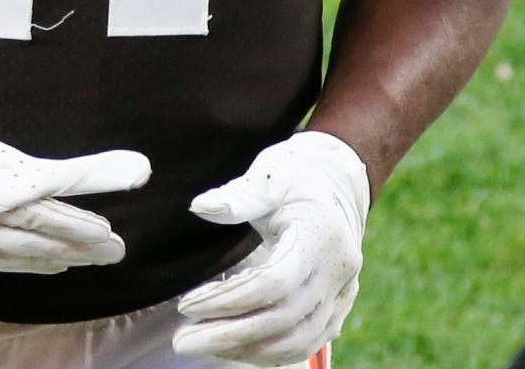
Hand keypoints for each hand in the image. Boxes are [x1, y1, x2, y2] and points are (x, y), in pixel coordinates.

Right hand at [0, 101, 150, 273]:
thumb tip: (7, 163)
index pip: (39, 182)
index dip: (88, 181)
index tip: (131, 175)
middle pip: (33, 226)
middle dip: (80, 233)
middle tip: (118, 243)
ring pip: (10, 249)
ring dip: (56, 252)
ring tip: (95, 254)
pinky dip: (17, 262)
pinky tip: (43, 264)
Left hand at [172, 131, 369, 366]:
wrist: (338, 181)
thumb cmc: (296, 175)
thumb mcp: (269, 174)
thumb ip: (238, 195)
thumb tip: (200, 207)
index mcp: (320, 237)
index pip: (273, 284)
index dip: (228, 300)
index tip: (186, 305)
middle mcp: (338, 272)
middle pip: (282, 320)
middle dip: (228, 335)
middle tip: (181, 342)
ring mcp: (343, 293)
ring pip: (297, 340)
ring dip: (246, 349)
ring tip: (201, 343)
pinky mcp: (338, 306)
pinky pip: (307, 342)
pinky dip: (270, 352)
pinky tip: (233, 348)